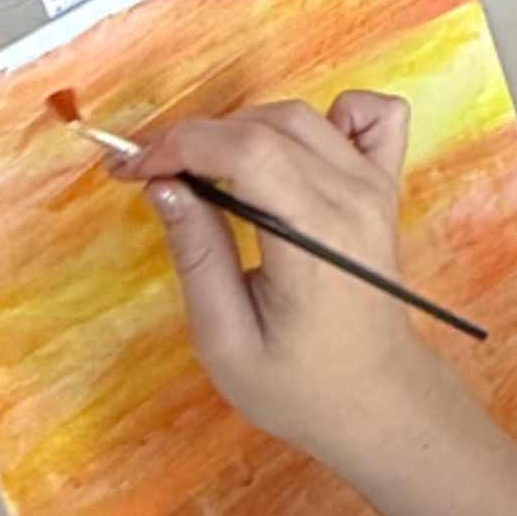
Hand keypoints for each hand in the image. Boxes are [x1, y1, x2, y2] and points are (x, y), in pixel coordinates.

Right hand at [124, 93, 466, 500]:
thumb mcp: (226, 339)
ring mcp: (376, 189)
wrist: (375, 400)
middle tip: (149, 173)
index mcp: (316, 240)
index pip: (245, 151)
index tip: (131, 169)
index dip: (178, 146)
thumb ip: (198, 256)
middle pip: (266, 126)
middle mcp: (354, 201)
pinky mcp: (385, 188)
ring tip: (199, 170)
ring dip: (240, 128)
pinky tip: (289, 150)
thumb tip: (163, 186)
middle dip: (194, 137)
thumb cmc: (299, 385)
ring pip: (301, 116)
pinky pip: (371, 116)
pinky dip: (328, 114)